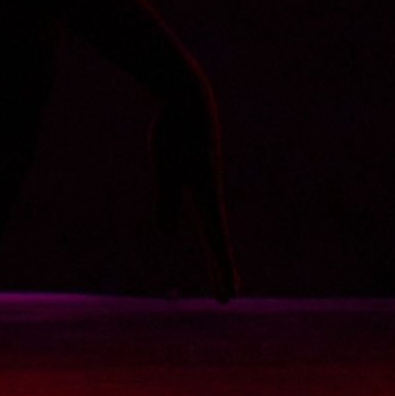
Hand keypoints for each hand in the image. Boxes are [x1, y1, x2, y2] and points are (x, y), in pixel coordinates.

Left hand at [150, 67, 237, 300]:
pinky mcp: (195, 175)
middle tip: (227, 295)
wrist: (187, 99)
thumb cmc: (175, 135)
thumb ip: (166, 202)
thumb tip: (167, 233)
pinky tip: (200, 228)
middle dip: (220, 269)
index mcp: (207, 198)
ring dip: (214, 251)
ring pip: (211, 226)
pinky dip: (205, 228)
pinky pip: (202, 210)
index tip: (228, 297)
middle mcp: (210, 195)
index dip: (221, 271)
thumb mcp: (166, 170)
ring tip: (217, 270)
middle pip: (217, 240)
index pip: (216, 243)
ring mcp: (204, 185)